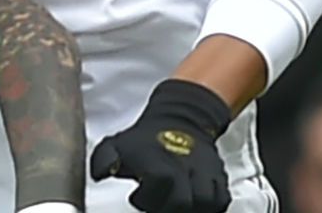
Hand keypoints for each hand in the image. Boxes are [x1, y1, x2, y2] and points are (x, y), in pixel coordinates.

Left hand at [92, 79, 231, 212]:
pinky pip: (221, 200)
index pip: (158, 185)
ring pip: (205, 202)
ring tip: (176, 203)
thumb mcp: (117, 144)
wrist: (181, 117)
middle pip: (183, 202)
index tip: (136, 195)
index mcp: (159, 162)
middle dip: (168, 207)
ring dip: (191, 207)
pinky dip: (211, 205)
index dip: (144, 198)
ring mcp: (203, 173)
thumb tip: (99, 173)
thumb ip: (103, 160)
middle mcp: (184, 168)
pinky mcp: (217, 177)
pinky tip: (196, 205)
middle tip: (158, 203)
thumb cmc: (148, 136)